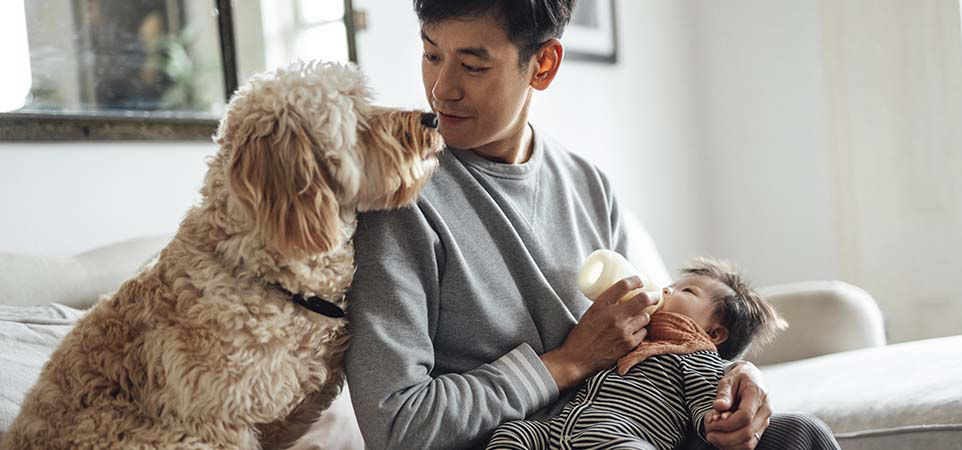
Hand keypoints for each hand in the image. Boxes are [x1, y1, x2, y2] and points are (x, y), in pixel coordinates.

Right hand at [541, 276, 656, 390]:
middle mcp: (614, 316)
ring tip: (638, 318)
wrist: (577, 359)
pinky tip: (633, 332)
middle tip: (655, 296)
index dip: (635, 280)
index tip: (640, 280)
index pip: (623, 285)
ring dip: (644, 316)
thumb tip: (623, 298)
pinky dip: (640, 331)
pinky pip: (643, 332)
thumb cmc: (581, 336)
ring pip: (645, 317)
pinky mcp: (629, 344)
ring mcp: (623, 330)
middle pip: (642, 299)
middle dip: (652, 296)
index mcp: (601, 305)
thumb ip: (605, 305)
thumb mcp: (590, 313)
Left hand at [704, 361, 771, 449]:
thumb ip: (724, 393)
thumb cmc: (739, 378)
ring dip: (728, 444)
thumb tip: (719, 406)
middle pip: (747, 433)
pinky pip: (749, 444)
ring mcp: (764, 421)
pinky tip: (720, 439)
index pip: (745, 416)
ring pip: (749, 443)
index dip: (726, 423)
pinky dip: (733, 445)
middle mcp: (765, 410)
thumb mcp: (729, 379)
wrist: (751, 377)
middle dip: (724, 437)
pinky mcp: (760, 429)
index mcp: (758, 395)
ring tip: (712, 436)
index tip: (711, 421)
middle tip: (708, 433)